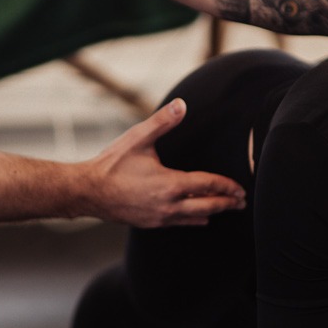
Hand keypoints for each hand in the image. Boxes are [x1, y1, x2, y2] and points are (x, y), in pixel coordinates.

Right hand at [78, 99, 245, 227]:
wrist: (87, 192)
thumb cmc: (112, 165)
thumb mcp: (138, 139)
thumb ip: (163, 121)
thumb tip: (182, 105)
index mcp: (170, 184)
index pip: (208, 186)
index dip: (227, 186)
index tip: (241, 188)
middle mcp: (169, 205)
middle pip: (207, 207)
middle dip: (226, 204)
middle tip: (241, 202)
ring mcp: (160, 217)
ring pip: (194, 218)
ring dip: (212, 213)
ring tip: (225, 209)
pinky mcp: (150, 223)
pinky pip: (179, 223)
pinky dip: (194, 220)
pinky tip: (199, 219)